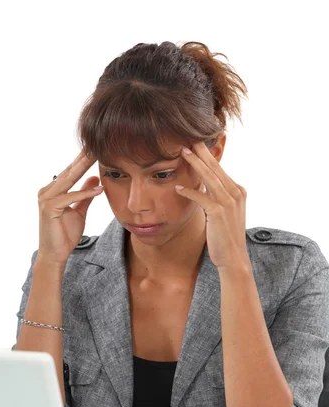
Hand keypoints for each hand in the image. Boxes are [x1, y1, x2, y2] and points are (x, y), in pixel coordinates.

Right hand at [36, 149, 103, 265]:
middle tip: (97, 143)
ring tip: (97, 157)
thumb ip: (85, 195)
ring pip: (69, 180)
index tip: (96, 148)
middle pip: (70, 171)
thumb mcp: (79, 211)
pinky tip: (98, 189)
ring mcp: (46, 199)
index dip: (83, 159)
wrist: (55, 254)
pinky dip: (85, 193)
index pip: (71, 171)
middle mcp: (47, 191)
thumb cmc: (64, 234)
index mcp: (53, 190)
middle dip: (84, 158)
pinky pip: (70, 197)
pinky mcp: (49, 208)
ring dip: (84, 168)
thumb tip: (94, 178)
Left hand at [175, 142, 249, 272]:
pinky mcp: (218, 213)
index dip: (208, 156)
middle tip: (189, 139)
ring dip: (195, 164)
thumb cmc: (225, 237)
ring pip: (209, 177)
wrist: (233, 258)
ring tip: (183, 152)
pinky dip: (190, 191)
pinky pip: (201, 197)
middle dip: (201, 152)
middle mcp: (235, 193)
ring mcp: (228, 203)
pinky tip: (178, 187)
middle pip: (215, 168)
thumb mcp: (223, 213)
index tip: (196, 144)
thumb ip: (216, 199)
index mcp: (238, 192)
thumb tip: (204, 188)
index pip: (220, 169)